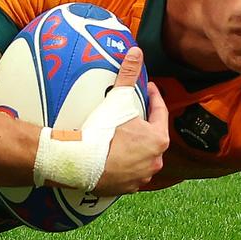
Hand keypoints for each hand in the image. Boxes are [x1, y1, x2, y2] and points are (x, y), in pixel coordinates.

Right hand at [91, 48, 168, 195]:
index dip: (153, 97)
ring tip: (121, 136)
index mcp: (157, 139)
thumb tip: (136, 52)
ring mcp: (141, 177)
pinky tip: (113, 157)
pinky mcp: (127, 188)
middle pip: (153, 136)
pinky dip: (124, 165)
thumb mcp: (118, 100)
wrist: (80, 163)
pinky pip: (129, 173)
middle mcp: (154, 160)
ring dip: (135, 147)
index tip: (147, 89)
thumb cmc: (102, 133)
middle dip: (144, 125)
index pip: (160, 112)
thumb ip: (128, 75)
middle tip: (132, 114)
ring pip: (142, 157)